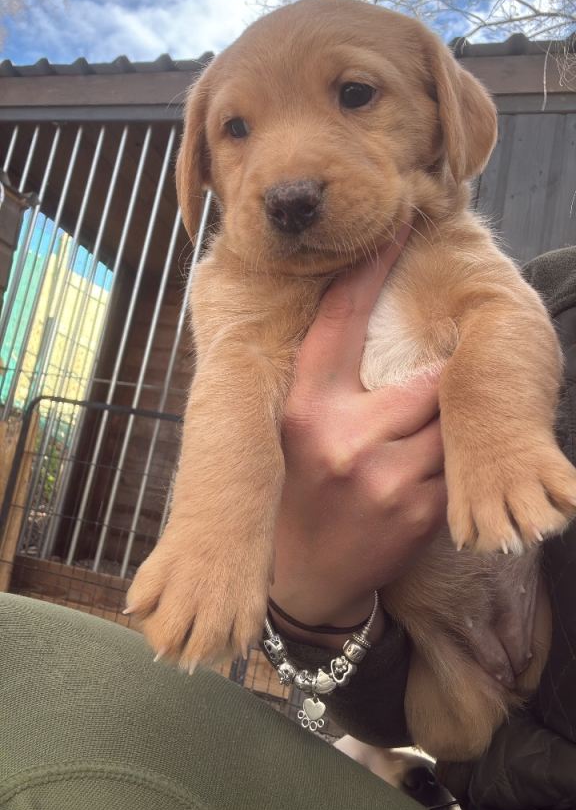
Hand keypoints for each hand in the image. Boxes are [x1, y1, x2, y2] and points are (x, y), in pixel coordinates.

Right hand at [271, 244, 446, 647]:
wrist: (301, 580)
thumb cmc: (295, 490)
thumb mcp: (292, 429)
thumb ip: (324, 380)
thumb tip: (353, 313)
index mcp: (303, 409)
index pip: (339, 323)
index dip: (368, 272)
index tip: (394, 229)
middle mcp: (342, 439)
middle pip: (425, 378)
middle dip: (436, 380)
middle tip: (436, 378)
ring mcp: (385, 479)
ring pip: (449, 422)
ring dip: (446, 425)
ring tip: (418, 438)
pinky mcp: (419, 513)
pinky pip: (456, 467)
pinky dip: (450, 465)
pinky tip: (420, 476)